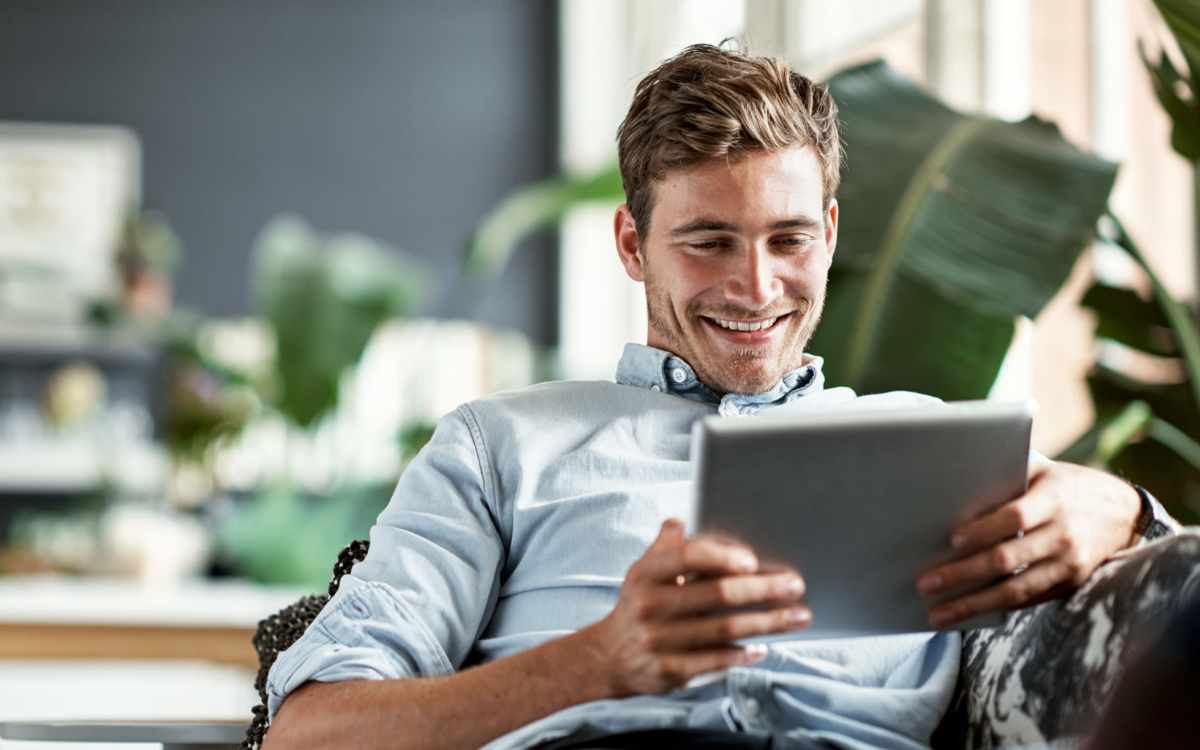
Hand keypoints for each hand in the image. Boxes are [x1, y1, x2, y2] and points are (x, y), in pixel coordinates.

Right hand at [584, 518, 808, 696]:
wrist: (609, 655)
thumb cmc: (639, 604)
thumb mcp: (644, 570)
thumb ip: (667, 546)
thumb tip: (680, 521)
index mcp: (646, 574)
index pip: (686, 558)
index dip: (720, 557)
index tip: (752, 560)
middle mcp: (651, 606)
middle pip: (715, 595)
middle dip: (761, 589)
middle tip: (794, 585)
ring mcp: (659, 641)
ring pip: (723, 629)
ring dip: (766, 622)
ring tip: (798, 615)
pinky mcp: (670, 671)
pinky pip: (714, 661)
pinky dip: (742, 654)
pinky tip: (764, 647)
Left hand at [917, 458, 1141, 627]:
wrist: (1123, 513)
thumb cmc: (1066, 485)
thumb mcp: (1042, 471)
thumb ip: (1006, 478)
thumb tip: (953, 490)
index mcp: (1054, 498)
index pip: (1015, 517)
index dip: (983, 529)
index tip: (951, 540)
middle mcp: (1063, 534)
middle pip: (1006, 559)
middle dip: (962, 574)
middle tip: (925, 584)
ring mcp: (1069, 564)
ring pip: (1015, 590)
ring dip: (972, 604)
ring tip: (937, 615)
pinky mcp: (1070, 584)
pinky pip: (1028, 600)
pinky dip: (996, 609)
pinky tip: (967, 614)